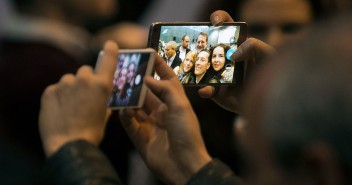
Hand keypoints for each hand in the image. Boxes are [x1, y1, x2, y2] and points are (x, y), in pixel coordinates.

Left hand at [39, 41, 117, 156]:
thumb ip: (104, 101)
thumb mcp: (104, 116)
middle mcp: (84, 80)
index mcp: (101, 85)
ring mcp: (65, 84)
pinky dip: (59, 97)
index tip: (110, 44)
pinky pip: (56, 89)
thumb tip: (102, 98)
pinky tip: (60, 111)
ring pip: (69, 80)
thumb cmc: (92, 132)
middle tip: (85, 96)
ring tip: (70, 107)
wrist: (69, 145)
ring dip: (71, 89)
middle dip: (86, 80)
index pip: (109, 60)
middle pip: (85, 71)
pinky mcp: (49, 91)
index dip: (110, 51)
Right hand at [119, 56, 211, 184]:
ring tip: (117, 87)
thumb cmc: (188, 134)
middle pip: (146, 92)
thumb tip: (147, 78)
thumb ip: (165, 90)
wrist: (184, 165)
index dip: (158, 67)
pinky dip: (125, 115)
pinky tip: (122, 109)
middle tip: (124, 70)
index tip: (148, 53)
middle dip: (136, 82)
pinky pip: (129, 123)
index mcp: (174, 103)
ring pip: (135, 106)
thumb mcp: (181, 107)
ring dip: (127, 97)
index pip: (166, 80)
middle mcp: (161, 112)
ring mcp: (150, 124)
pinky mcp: (140, 137)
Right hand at [198, 10, 275, 112]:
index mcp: (236, 45)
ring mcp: (218, 74)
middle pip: (207, 45)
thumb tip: (234, 55)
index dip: (219, 18)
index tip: (215, 23)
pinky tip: (205, 90)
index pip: (226, 25)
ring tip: (196, 69)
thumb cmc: (270, 75)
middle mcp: (224, 58)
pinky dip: (204, 90)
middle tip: (198, 45)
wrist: (268, 102)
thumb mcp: (267, 55)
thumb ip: (255, 46)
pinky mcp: (216, 92)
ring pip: (201, 67)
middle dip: (199, 43)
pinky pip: (206, 90)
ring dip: (196, 67)